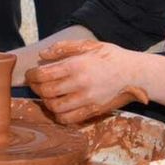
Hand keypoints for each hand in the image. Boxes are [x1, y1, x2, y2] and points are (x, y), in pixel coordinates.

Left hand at [23, 38, 149, 124]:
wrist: (135, 73)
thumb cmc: (110, 56)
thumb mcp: (88, 45)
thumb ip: (63, 48)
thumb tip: (42, 55)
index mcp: (76, 65)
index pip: (43, 75)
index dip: (31, 76)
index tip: (30, 74)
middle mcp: (80, 84)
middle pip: (46, 92)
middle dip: (36, 88)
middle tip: (36, 84)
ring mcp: (87, 100)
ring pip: (55, 108)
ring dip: (46, 102)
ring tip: (48, 95)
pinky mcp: (93, 111)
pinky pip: (69, 119)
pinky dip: (59, 115)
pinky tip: (59, 107)